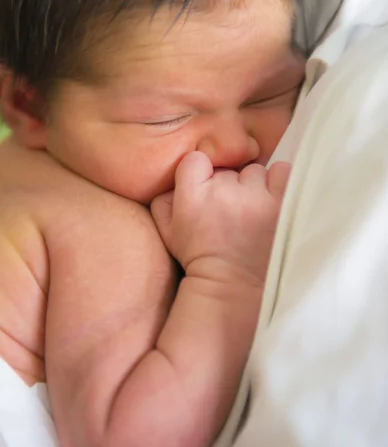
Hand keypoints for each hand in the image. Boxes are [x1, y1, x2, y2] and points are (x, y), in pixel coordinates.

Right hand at [151, 152, 289, 286]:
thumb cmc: (199, 258)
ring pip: (256, 172)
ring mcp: (256, 197)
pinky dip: (279, 184)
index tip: (206, 189)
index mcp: (193, 194)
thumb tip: (176, 176)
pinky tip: (272, 203)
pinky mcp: (281, 204)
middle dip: (230, 185)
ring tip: (253, 210)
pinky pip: (282, 173)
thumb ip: (163, 200)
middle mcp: (224, 191)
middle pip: (229, 168)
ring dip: (254, 187)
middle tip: (231, 210)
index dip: (201, 173)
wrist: (233, 287)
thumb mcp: (168, 232)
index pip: (196, 159)